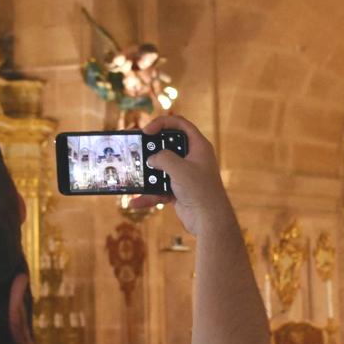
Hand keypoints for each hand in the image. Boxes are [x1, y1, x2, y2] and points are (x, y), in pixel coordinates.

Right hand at [126, 115, 232, 236]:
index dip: (162, 123)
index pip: (180, 124)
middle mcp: (192, 158)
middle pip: (168, 146)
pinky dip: (149, 195)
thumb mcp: (179, 169)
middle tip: (136, 149)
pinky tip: (136, 202)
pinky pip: (159, 188)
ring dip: (148, 174)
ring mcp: (185, 175)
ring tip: (133, 175)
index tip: (146, 131)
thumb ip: (162, 158)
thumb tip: (151, 160)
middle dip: (151, 149)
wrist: (209, 220)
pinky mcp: (178, 190)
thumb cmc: (200, 190)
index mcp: (198, 146)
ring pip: (161, 169)